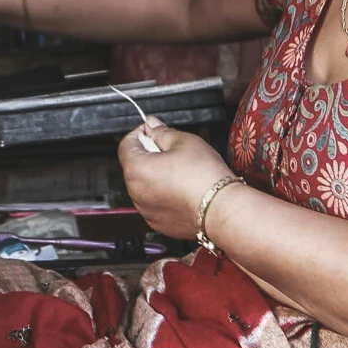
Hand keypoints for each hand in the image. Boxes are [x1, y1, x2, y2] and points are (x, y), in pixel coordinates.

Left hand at [119, 122, 237, 239]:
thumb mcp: (184, 142)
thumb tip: (152, 125)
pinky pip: (155, 203)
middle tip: (172, 151)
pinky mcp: (158, 222)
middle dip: (149, 155)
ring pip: (145, 186)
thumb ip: (161, 132)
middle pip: (134, 166)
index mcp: (137, 169)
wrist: (221, 209)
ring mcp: (146, 210)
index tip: (153, 132)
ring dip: (156, 176)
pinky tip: (182, 189)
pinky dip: (163, 195)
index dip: (140, 134)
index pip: (126, 144)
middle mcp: (136, 192)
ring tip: (181, 172)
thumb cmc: (204, 177)